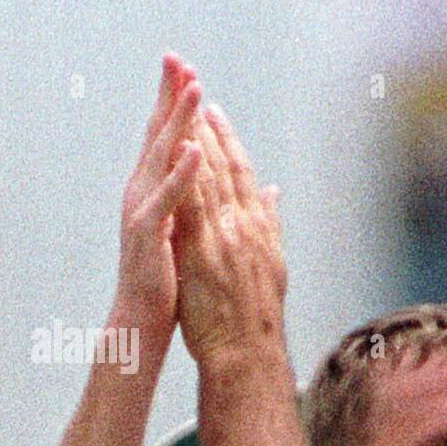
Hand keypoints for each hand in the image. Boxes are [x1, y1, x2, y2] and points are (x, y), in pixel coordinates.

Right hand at [113, 53, 202, 353]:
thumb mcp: (181, 227)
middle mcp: (142, 192)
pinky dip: (179, 175)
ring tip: (193, 92)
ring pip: (160, 159)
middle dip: (168, 97)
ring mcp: (142, 211)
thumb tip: (199, 168)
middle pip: (157, 135)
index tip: (184, 68)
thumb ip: (189, 197)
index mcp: (154, 190)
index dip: (174, 102)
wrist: (143, 317)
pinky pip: (166, 200)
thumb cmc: (165, 276)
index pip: (167, 137)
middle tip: (177, 58)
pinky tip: (192, 152)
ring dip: (177, 124)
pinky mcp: (147, 234)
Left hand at [172, 105, 285, 363]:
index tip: (212, 113)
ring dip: (193, 139)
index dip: (227, 141)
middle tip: (192, 92)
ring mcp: (225, 236)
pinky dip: (184, 173)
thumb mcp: (270, 266)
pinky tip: (174, 148)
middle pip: (225, 166)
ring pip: (208, 177)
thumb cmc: (255, 319)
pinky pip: (191, 203)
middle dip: (208, 127)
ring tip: (180, 107)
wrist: (248, 352)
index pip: (242, 175)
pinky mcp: (204, 251)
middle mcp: (245, 226)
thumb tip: (272, 195)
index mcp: (259, 229)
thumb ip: (270, 225)